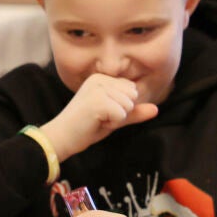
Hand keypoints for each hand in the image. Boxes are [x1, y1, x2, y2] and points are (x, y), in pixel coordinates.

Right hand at [41, 73, 157, 160]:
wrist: (61, 138)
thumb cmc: (86, 127)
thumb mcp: (115, 117)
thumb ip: (134, 112)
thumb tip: (156, 109)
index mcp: (102, 78)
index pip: (132, 90)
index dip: (123, 107)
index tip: (103, 112)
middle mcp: (99, 78)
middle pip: (133, 96)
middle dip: (122, 112)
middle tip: (100, 117)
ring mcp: (98, 88)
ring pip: (129, 105)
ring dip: (116, 118)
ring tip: (97, 119)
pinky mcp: (98, 101)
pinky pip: (122, 115)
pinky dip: (112, 124)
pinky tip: (95, 123)